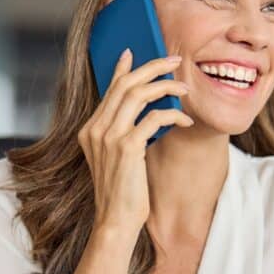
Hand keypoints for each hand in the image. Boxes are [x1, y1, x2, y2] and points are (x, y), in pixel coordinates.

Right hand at [77, 49, 192, 236]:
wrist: (115, 221)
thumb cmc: (121, 193)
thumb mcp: (117, 158)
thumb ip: (122, 133)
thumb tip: (145, 110)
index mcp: (90, 130)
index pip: (109, 90)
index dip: (122, 69)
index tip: (132, 52)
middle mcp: (95, 129)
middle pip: (125, 85)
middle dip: (152, 67)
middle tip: (174, 61)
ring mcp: (109, 137)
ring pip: (138, 94)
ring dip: (165, 86)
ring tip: (184, 88)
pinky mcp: (126, 147)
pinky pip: (153, 118)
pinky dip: (172, 115)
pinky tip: (184, 121)